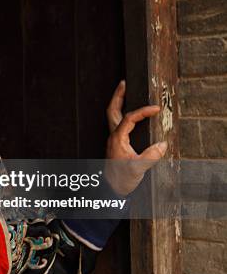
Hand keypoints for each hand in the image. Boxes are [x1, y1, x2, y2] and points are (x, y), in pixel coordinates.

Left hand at [104, 80, 167, 196]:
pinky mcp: (116, 145)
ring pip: (113, 116)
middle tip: (124, 83)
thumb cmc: (120, 180)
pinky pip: (117, 123)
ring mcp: (113, 140)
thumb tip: (162, 144)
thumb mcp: (137, 168)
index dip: (143, 111)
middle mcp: (113, 137)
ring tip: (126, 92)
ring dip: (119, 103)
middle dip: (118, 96)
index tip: (156, 108)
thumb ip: (150, 156)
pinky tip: (131, 115)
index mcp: (117, 139)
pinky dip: (122, 114)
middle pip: (112, 111)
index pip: (129, 118)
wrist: (110, 190)